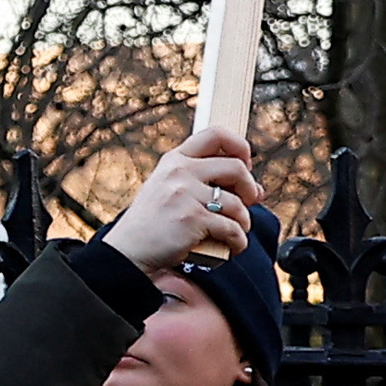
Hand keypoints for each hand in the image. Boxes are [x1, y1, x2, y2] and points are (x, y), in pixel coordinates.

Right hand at [103, 124, 262, 274]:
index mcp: (174, 160)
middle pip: (236, 167)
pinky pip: (232, 229)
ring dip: (244, 223)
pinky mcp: (191, 219)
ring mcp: (184, 194)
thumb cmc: (153, 223)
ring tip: (235, 233)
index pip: (216, 134)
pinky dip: (237, 242)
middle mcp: (179, 172)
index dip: (240, 146)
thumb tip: (257, 190)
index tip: (244, 165)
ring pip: (237, 204)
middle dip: (250, 189)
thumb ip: (207, 183)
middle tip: (247, 204)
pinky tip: (231, 248)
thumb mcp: (171, 190)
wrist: (128, 251)